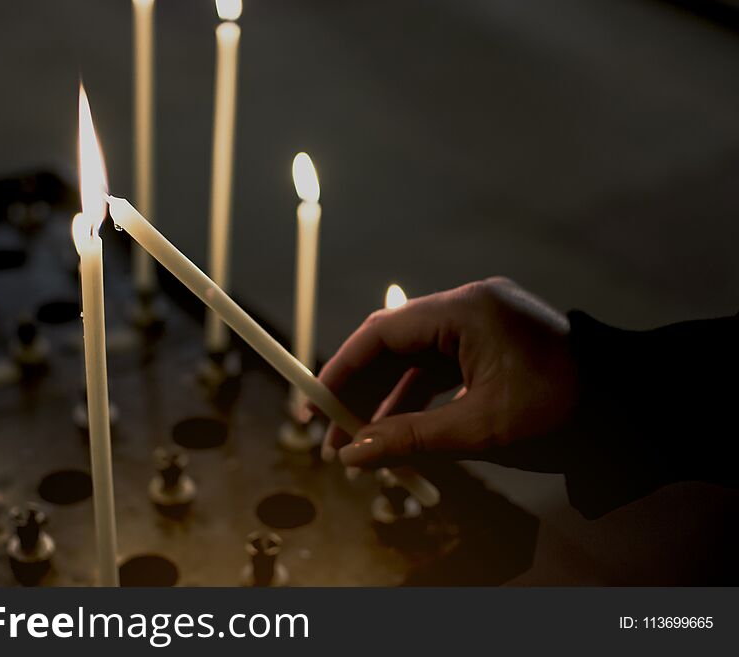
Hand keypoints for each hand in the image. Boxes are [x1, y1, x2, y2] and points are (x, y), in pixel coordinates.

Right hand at [317, 277, 579, 468]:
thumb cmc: (562, 412)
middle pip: (393, 345)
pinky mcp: (491, 342)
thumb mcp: (479, 428)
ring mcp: (481, 322)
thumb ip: (409, 438)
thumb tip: (351, 454)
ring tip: (358, 446)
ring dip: (386, 400)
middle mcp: (469, 306)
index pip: (382, 333)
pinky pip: (441, 367)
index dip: (341, 369)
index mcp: (466, 311)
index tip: (313, 404)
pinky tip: (395, 431)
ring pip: (415, 360)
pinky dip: (418, 398)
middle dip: (360, 393)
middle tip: (330, 437)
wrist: (631, 407)